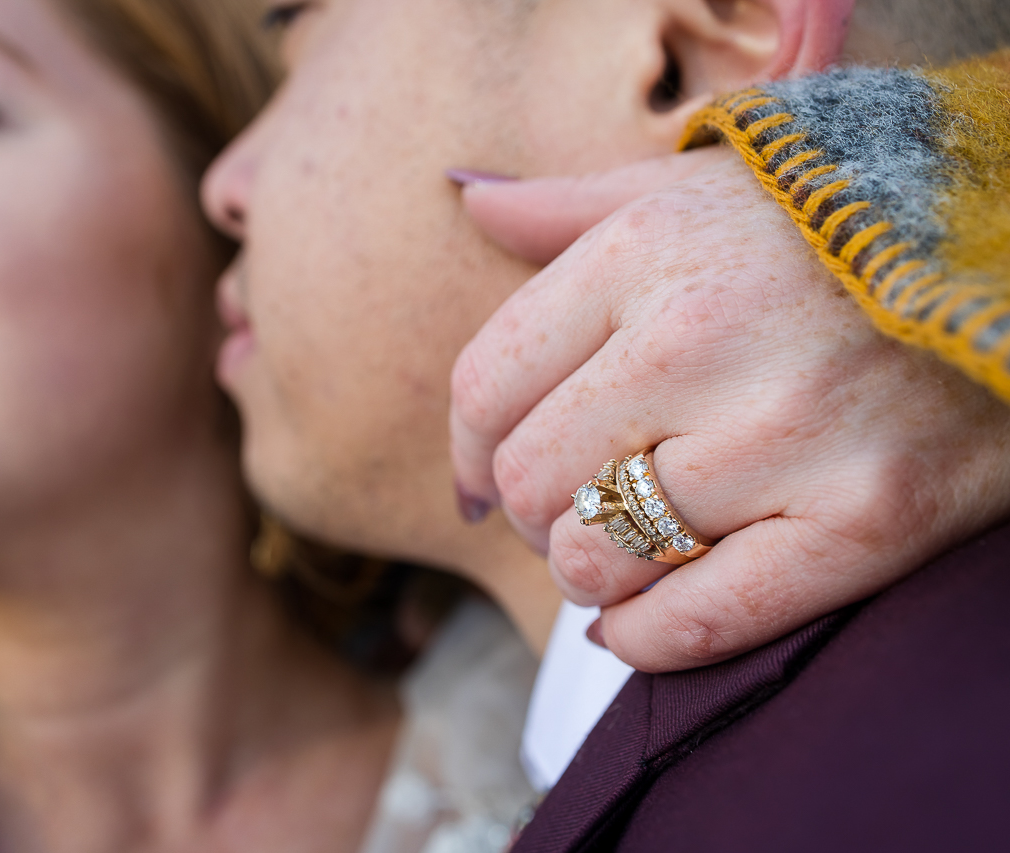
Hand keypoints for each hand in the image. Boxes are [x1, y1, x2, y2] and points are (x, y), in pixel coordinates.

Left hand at [450, 151, 1009, 671]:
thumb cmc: (835, 226)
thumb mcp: (698, 185)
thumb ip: (573, 206)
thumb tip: (473, 201)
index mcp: (647, 250)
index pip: (485, 385)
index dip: (468, 448)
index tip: (482, 473)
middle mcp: (705, 338)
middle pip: (532, 481)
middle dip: (534, 512)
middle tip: (573, 507)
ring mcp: (789, 433)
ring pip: (598, 558)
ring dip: (590, 572)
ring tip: (622, 548)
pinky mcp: (866, 518)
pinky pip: (699, 621)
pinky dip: (645, 637)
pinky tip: (636, 620)